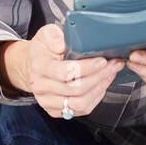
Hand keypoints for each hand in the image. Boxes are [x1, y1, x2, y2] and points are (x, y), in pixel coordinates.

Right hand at [7, 24, 124, 119]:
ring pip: (80, 103)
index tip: (102, 61)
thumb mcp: (45, 34)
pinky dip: (95, 98)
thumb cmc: (43, 49)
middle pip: (76, 89)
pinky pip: (80, 110)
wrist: (32, 66)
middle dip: (99, 77)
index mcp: (39, 66)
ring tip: (109, 75)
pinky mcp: (54, 110)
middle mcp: (41, 86)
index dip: (87, 68)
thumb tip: (65, 43)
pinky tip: (101, 86)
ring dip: (99, 89)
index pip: (64, 72)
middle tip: (113, 65)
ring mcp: (47, 101)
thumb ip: (54, 35)